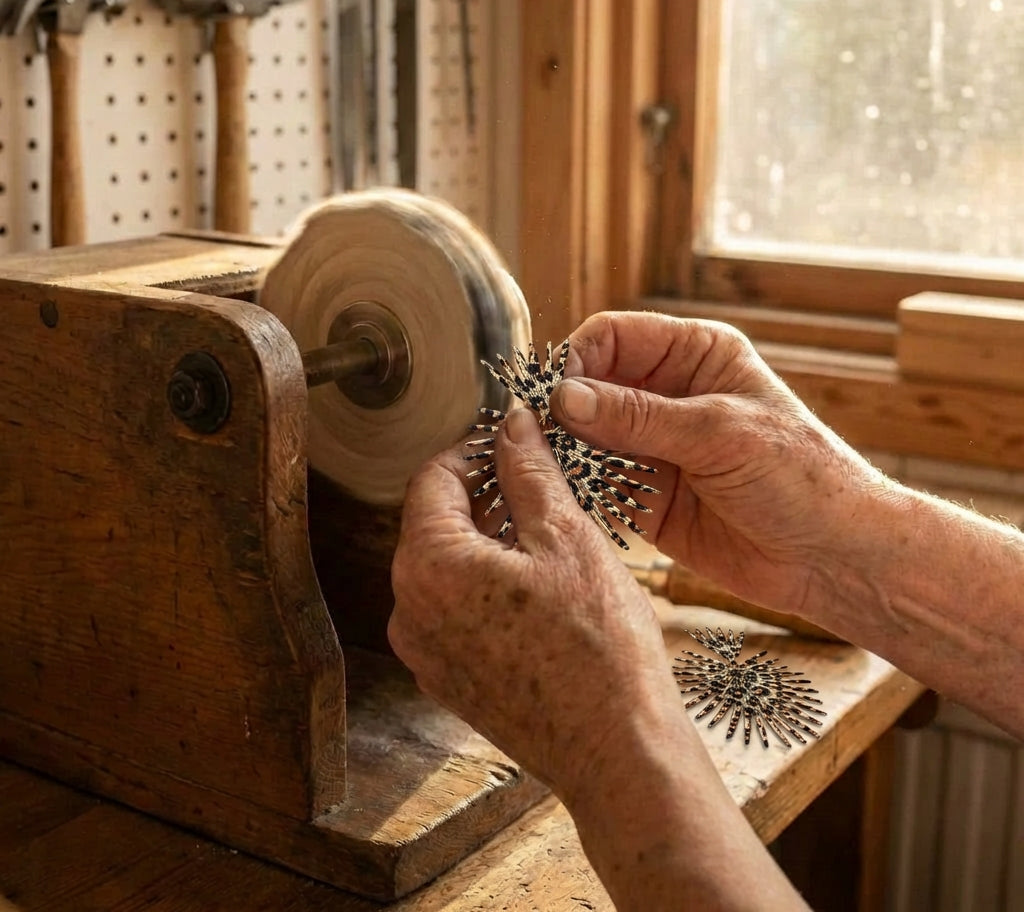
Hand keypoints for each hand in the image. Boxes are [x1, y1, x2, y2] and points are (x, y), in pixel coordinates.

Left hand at [388, 406, 683, 802]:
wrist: (617, 751)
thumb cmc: (598, 648)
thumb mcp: (566, 537)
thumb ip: (528, 471)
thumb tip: (511, 424)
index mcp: (429, 566)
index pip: (431, 479)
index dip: (473, 450)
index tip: (511, 445)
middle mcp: (409, 610)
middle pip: (433, 523)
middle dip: (482, 496)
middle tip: (537, 488)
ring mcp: (425, 652)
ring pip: (445, 568)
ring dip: (487, 541)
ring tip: (545, 539)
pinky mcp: (448, 680)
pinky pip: (454, 611)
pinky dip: (486, 586)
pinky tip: (537, 590)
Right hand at [548, 311, 885, 616]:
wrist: (831, 557)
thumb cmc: (801, 478)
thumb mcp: (719, 433)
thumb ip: (638, 416)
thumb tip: (564, 397)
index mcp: (695, 356)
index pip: (614, 337)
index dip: (579, 360)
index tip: (557, 395)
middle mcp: (667, 395)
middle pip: (590, 386)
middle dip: (563, 410)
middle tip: (543, 437)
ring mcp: (653, 447)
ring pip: (584, 436)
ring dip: (565, 451)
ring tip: (549, 469)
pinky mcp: (644, 495)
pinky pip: (594, 484)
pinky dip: (576, 489)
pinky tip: (566, 497)